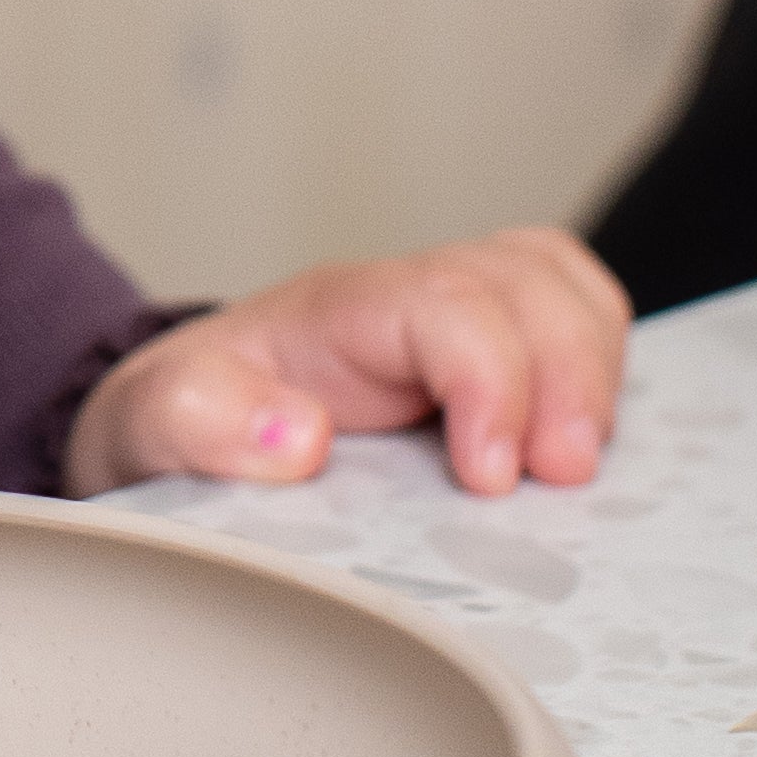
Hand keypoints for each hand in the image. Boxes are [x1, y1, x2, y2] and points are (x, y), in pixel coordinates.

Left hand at [63, 225, 629, 503]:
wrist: (182, 417)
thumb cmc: (184, 416)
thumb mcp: (156, 424)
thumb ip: (202, 421)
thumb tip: (297, 437)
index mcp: (336, 311)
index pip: (445, 304)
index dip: (490, 380)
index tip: (490, 476)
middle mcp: (406, 300)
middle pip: (525, 280)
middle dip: (566, 374)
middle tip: (560, 476)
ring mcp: (456, 320)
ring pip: (561, 286)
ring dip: (594, 369)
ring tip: (576, 464)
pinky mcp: (491, 355)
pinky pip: (572, 318)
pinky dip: (600, 366)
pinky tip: (584, 435)